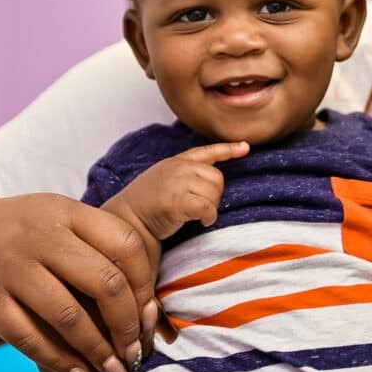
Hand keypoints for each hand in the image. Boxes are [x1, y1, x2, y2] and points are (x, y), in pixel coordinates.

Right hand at [0, 192, 156, 371]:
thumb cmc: (24, 234)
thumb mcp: (60, 220)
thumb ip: (98, 249)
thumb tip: (146, 310)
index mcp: (67, 212)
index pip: (126, 245)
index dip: (146, 286)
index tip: (150, 315)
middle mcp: (40, 236)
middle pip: (105, 284)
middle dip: (128, 327)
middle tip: (136, 352)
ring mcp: (10, 267)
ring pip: (69, 318)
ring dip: (98, 353)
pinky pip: (31, 340)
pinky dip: (61, 363)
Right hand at [114, 142, 247, 240]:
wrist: (125, 220)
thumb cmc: (144, 206)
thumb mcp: (163, 180)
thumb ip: (183, 175)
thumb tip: (208, 183)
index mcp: (175, 162)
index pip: (206, 152)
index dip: (228, 150)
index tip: (246, 148)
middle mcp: (178, 168)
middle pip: (217, 178)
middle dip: (215, 195)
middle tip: (199, 207)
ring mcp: (177, 183)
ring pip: (214, 193)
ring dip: (211, 207)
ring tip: (195, 215)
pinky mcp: (177, 201)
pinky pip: (207, 207)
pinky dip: (209, 217)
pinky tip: (201, 222)